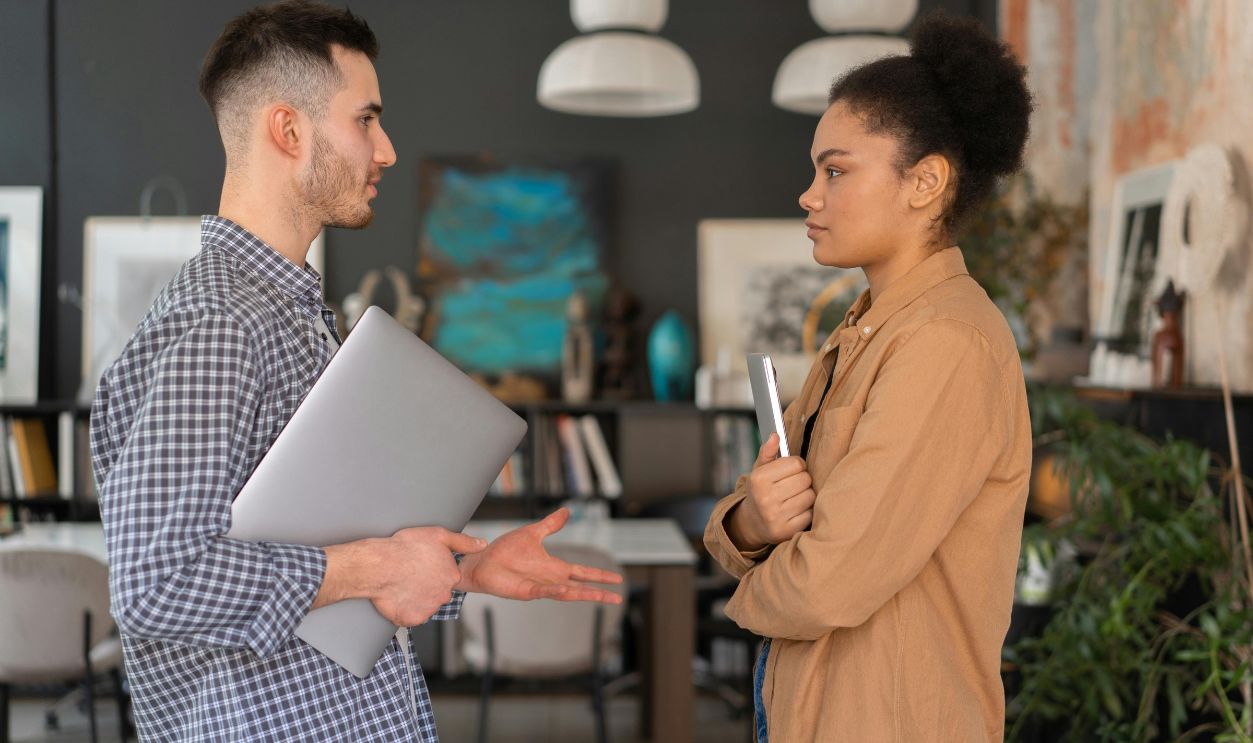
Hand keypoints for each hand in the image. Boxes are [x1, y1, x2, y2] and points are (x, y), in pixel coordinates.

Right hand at [319, 526, 486, 626]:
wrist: (378, 565)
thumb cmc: (404, 547)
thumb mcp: (438, 535)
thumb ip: (463, 542)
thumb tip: (482, 544)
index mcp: (452, 575)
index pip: (447, 578)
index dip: (433, 571)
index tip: (420, 565)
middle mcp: (444, 594)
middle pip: (438, 593)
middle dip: (426, 586)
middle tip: (410, 575)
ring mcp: (429, 609)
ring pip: (426, 605)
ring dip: (416, 598)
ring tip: (401, 584)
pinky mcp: (413, 619)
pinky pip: (412, 616)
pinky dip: (405, 609)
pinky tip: (397, 596)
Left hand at [456, 508, 622, 603]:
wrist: (482, 560)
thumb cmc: (504, 550)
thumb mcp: (533, 533)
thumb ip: (550, 525)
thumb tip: (566, 511)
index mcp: (553, 566)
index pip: (582, 572)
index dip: (599, 575)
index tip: (617, 578)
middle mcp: (550, 579)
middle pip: (580, 587)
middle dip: (599, 593)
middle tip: (618, 598)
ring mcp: (539, 586)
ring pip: (566, 593)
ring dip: (584, 595)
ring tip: (602, 598)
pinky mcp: (525, 591)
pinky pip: (543, 592)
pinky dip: (554, 591)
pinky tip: (565, 589)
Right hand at [728, 433, 815, 549]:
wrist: (753, 523)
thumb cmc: (761, 491)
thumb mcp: (759, 470)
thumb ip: (768, 452)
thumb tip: (775, 435)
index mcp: (759, 479)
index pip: (797, 463)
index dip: (797, 465)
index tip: (790, 471)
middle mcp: (766, 498)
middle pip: (805, 479)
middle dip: (802, 480)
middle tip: (793, 485)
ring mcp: (776, 516)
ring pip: (810, 496)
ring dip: (806, 496)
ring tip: (795, 498)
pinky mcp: (786, 531)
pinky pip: (810, 514)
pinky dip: (806, 512)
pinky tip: (795, 511)